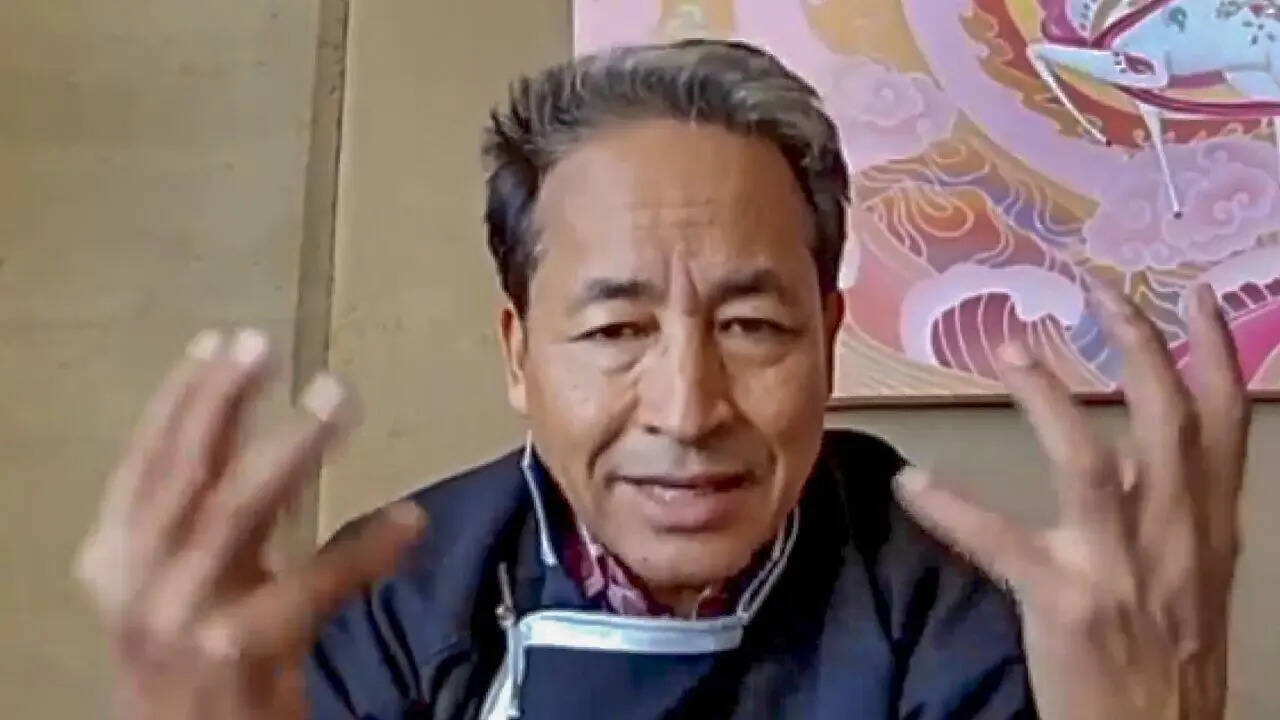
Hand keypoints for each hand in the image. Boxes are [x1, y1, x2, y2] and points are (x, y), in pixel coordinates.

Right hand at [74, 329, 426, 719]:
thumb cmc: (196, 669)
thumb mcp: (185, 588)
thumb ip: (210, 523)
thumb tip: (263, 438)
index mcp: (116, 562)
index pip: (144, 464)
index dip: (177, 400)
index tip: (215, 342)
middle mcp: (139, 585)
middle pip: (182, 474)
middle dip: (220, 401)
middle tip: (264, 345)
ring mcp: (185, 619)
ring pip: (236, 512)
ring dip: (291, 446)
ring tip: (336, 395)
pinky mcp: (239, 653)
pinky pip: (312, 586)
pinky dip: (364, 550)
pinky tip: (410, 521)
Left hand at [895, 283, 1248, 719]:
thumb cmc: (1167, 658)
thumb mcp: (1193, 577)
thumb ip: (1169, 510)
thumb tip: (1134, 449)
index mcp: (1208, 526)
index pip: (1223, 422)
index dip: (1216, 354)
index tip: (1199, 295)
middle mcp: (1174, 535)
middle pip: (1165, 419)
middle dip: (1138, 343)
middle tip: (1099, 286)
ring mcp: (1119, 566)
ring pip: (1090, 460)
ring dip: (1048, 398)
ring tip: (1008, 347)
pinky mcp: (1064, 601)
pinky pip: (1001, 542)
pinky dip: (956, 509)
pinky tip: (915, 482)